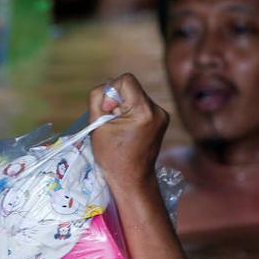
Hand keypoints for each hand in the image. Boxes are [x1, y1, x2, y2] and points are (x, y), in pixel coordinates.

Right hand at [88, 73, 168, 190]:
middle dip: (117, 101)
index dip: (111, 92)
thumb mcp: (96, 124)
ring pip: (136, 96)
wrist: (132, 178)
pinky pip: (142, 105)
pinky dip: (131, 113)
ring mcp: (163, 115)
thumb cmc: (111, 155)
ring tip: (119, 128)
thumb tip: (108, 88)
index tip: (107, 111)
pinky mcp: (162, 120)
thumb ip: (97, 97)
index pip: (125, 80)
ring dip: (123, 107)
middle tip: (111, 122)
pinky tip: (127, 130)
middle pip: (131, 87)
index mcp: (144, 110)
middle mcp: (158, 110)